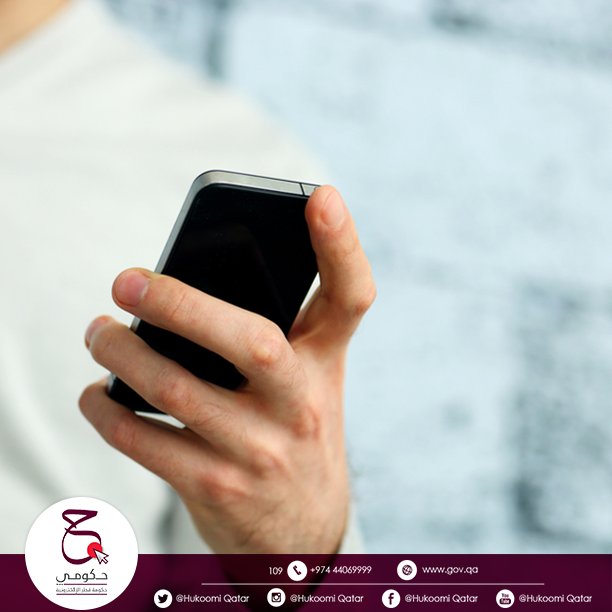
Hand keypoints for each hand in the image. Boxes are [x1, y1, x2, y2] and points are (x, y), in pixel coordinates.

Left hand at [79, 186, 374, 553]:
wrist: (302, 532)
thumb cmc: (292, 430)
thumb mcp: (303, 381)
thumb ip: (264, 333)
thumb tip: (173, 292)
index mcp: (326, 362)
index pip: (351, 299)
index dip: (342, 246)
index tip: (320, 196)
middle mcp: (303, 404)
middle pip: (251, 341)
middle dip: (181, 304)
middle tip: (125, 282)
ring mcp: (263, 451)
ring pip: (180, 391)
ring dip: (123, 355)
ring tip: (99, 333)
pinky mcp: (219, 489)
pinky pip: (147, 442)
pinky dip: (108, 412)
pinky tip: (97, 396)